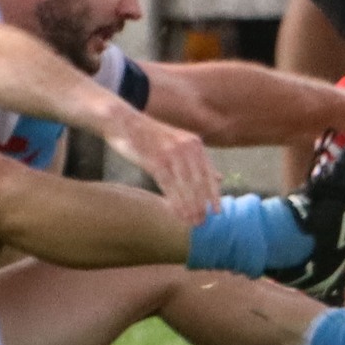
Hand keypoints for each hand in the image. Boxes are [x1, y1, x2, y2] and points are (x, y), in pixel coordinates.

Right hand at [107, 108, 222, 223]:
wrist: (125, 121)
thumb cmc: (153, 137)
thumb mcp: (180, 144)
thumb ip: (199, 162)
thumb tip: (219, 179)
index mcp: (195, 144)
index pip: (208, 172)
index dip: (213, 193)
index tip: (217, 211)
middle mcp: (186, 147)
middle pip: (197, 181)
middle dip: (201, 204)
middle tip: (202, 222)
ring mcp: (171, 153)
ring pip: (184, 185)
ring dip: (189, 206)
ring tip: (191, 222)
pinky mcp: (155, 159)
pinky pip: (168, 185)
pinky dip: (174, 201)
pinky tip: (177, 213)